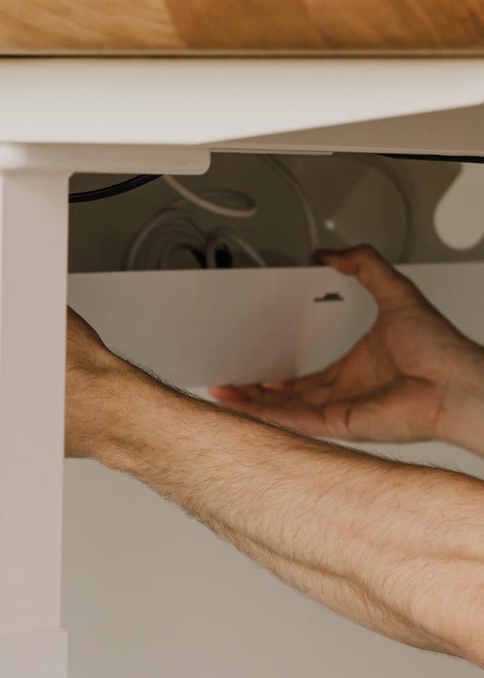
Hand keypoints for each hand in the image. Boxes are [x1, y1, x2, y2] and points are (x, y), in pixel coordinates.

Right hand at [211, 245, 483, 447]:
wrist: (456, 382)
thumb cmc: (439, 349)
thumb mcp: (395, 290)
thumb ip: (365, 264)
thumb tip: (335, 253)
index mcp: (358, 366)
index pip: (307, 372)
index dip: (278, 367)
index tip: (256, 358)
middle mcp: (348, 391)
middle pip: (288, 394)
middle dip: (254, 388)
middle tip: (227, 376)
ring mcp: (341, 410)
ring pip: (283, 409)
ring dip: (250, 401)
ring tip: (221, 391)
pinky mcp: (339, 423)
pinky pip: (292, 421)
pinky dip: (263, 415)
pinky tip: (239, 405)